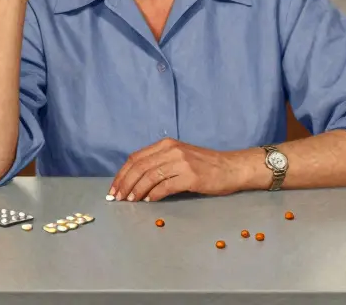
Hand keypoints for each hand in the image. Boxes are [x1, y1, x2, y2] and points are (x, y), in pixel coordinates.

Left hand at [110, 138, 239, 201]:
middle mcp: (173, 150)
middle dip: (125, 184)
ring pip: (150, 177)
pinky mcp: (191, 176)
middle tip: (117, 198)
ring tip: (131, 201)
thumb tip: (134, 181)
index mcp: (167, 144)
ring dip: (136, 191)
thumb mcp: (180, 157)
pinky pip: (165, 186)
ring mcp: (182, 162)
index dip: (121, 174)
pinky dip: (153, 195)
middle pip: (139, 167)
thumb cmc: (205, 165)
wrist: (231, 168)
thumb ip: (160, 163)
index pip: (136, 158)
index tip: (114, 188)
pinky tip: (149, 201)